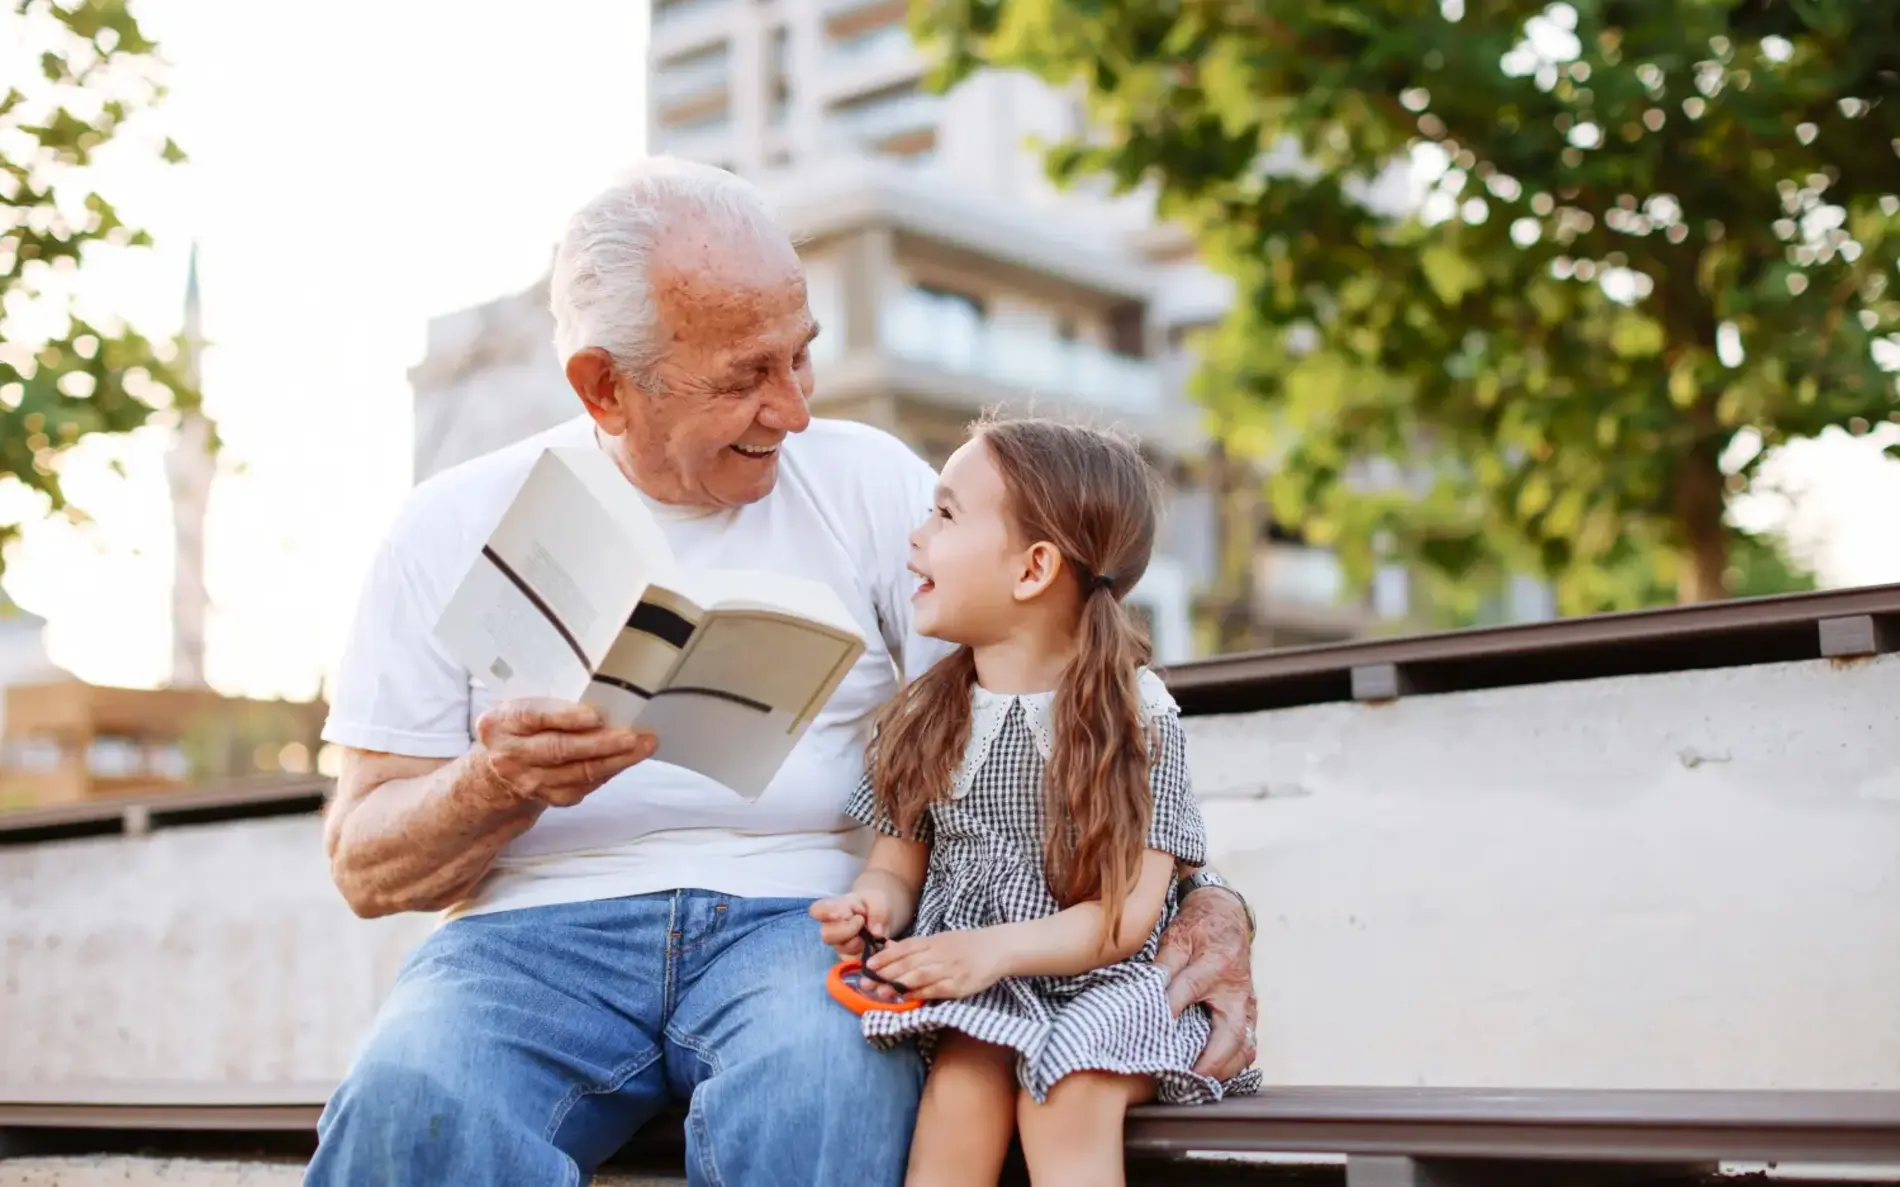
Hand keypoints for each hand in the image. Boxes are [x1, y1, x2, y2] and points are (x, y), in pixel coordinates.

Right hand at [474, 698, 655, 808]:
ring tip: (643, 746)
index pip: (534, 716)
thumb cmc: (519, 729)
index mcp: (503, 722)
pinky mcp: (547, 798)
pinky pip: (583, 785)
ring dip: (615, 760)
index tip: (595, 715)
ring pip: (577, 772)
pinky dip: (608, 772)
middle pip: (560, 749)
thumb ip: (549, 705)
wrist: (495, 772)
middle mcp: (512, 755)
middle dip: (600, 743)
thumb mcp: (521, 709)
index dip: (566, 716)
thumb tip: (602, 700)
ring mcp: (529, 781)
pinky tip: (627, 759)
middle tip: (632, 735)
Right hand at [810, 885, 900, 957]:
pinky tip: (872, 943)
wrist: (877, 916)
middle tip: (861, 921)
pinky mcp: (848, 957)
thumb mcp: (877, 900)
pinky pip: (854, 960)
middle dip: (847, 930)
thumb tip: (875, 932)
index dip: (824, 913)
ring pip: (842, 949)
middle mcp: (831, 927)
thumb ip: (876, 912)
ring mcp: (838, 944)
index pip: (817, 910)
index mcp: (833, 908)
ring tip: (869, 931)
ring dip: (859, 941)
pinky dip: (866, 953)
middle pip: (827, 935)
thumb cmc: (872, 904)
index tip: (840, 913)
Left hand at [865, 930, 1007, 1000]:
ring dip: (898, 985)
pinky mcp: (959, 985)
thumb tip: (888, 949)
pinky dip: (920, 994)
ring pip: (919, 976)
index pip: (905, 948)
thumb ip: (916, 947)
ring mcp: (949, 969)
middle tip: (866, 983)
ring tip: (881, 992)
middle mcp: (939, 954)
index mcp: (933, 941)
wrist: (996, 949)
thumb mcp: (941, 940)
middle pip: (908, 963)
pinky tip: (906, 998)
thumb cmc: (966, 945)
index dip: (886, 957)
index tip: (869, 965)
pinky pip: (935, 990)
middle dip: (885, 974)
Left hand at [1154, 886, 1257, 1079]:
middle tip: (1185, 1081)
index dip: (1169, 1010)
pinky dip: (1232, 1065)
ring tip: (1196, 1085)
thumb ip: (1162, 966)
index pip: (1189, 990)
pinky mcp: (1248, 1016)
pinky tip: (1211, 1076)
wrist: (1227, 918)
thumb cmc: (1198, 929)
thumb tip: (1147, 995)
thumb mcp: (1176, 938)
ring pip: (1245, 1048)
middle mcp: (1237, 991)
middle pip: (1231, 1035)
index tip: (1151, 1032)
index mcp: (1216, 964)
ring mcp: (1247, 1006)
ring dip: (1224, 1070)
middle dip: (1211, 1063)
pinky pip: (1247, 1047)